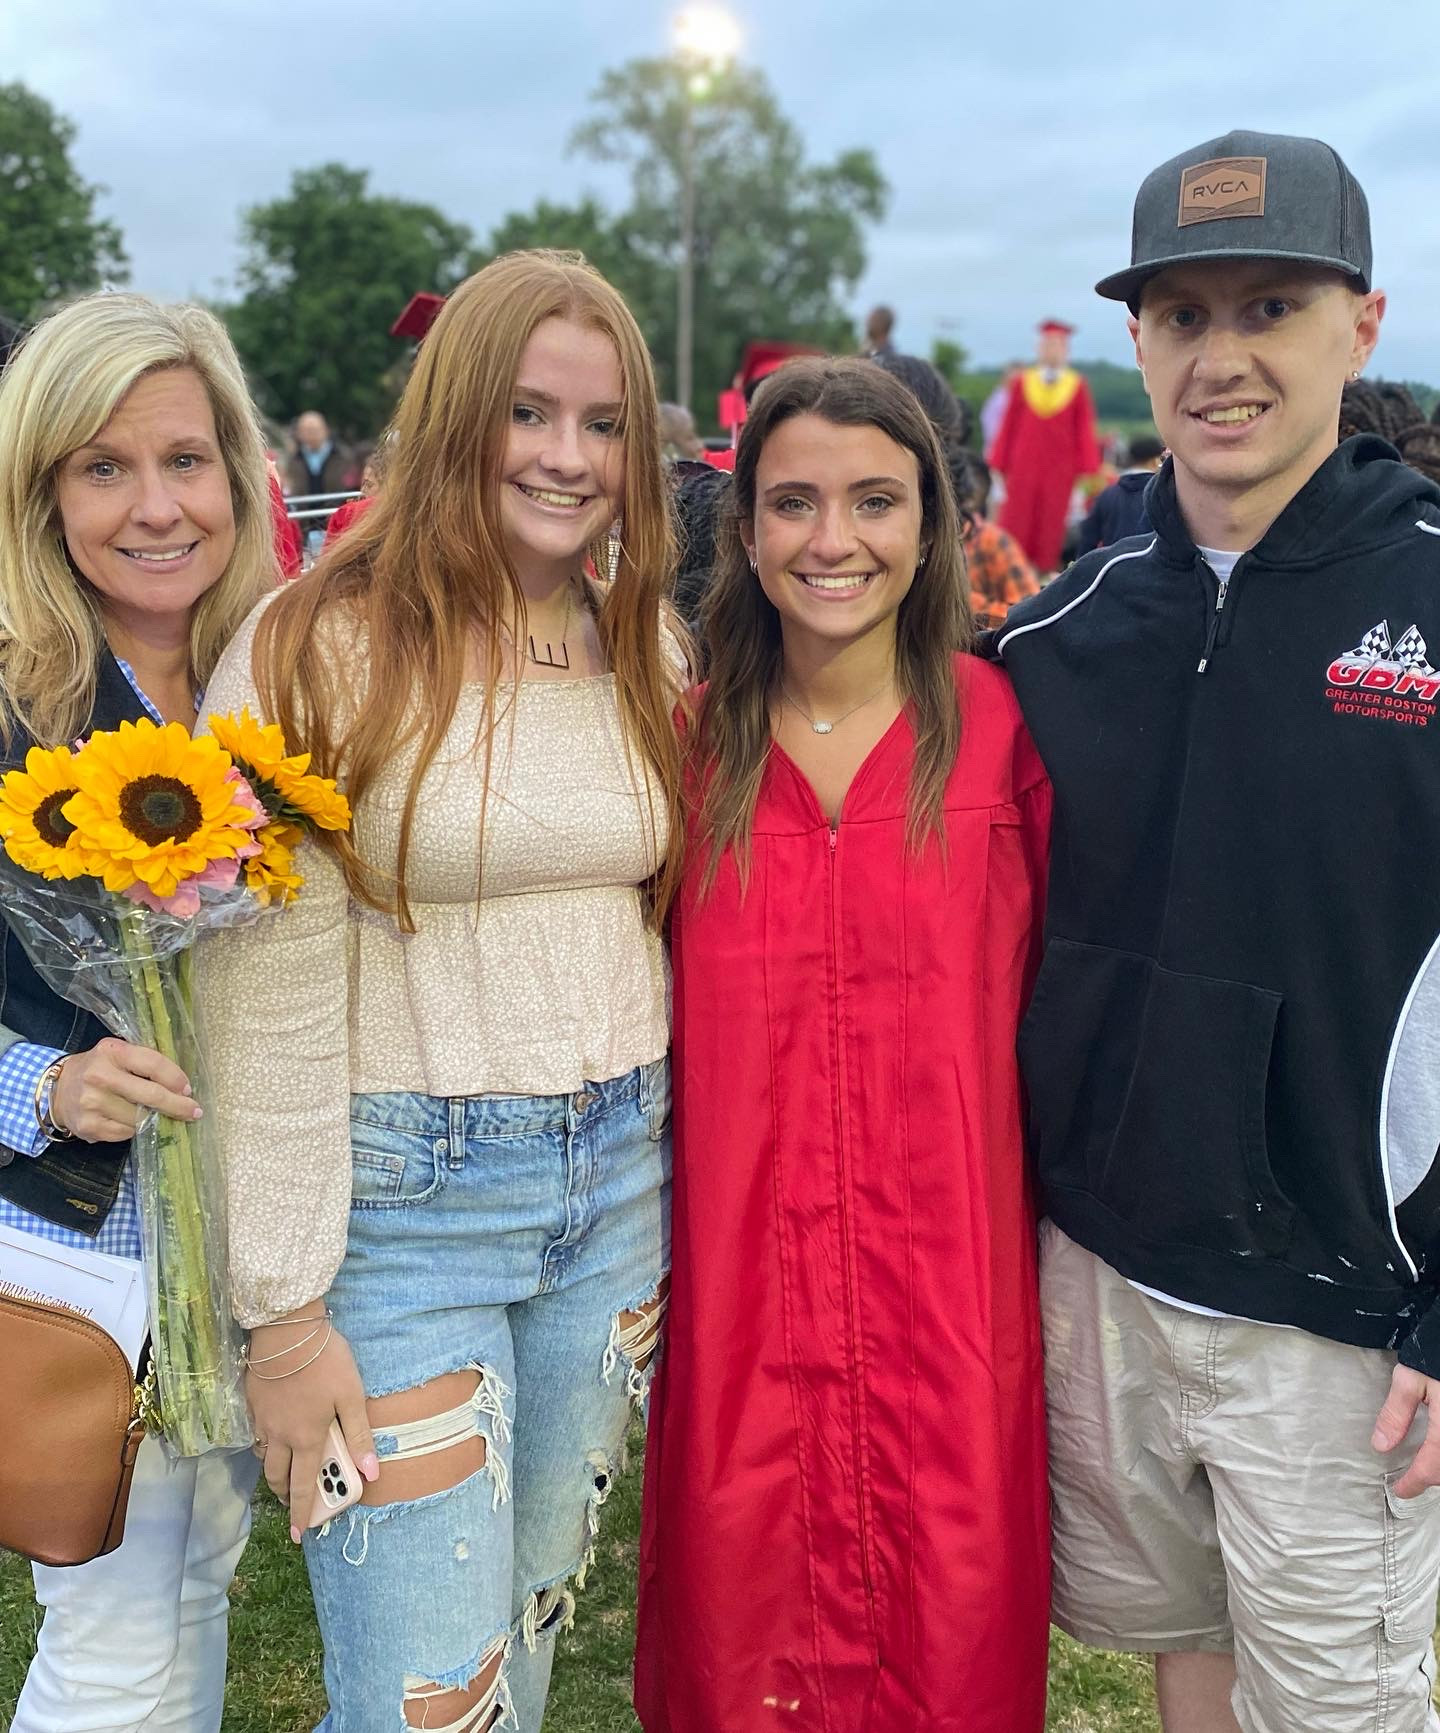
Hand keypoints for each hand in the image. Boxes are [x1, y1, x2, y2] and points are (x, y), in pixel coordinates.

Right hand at [51, 1037, 200, 1142]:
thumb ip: (144, 1062)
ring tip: (160, 1116)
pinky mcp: (88, 1125)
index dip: (175, 1078)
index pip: (153, 1064)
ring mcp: (92, 1102)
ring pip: (140, 1117)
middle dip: (177, 1105)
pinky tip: (133, 1122)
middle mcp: (99, 1076)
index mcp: (111, 1052)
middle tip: (193, 1112)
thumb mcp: (117, 1054)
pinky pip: (126, 1132)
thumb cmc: (99, 1069)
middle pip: (150, 1095)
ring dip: (156, 1119)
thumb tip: (180, 1085)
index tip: (187, 1089)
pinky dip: (136, 1129)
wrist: (58, 1090)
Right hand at [247, 1309, 377, 1541]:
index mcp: (306, 1439)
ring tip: (282, 1475)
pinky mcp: (253, 1403)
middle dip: (285, 1495)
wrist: (286, 1331)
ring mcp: (263, 1420)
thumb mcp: (351, 1395)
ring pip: (264, 1458)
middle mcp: (280, 1436)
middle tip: (292, 1503)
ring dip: (273, 1472)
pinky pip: (257, 1435)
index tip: (299, 1535)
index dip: (302, 1512)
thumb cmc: (324, 1362)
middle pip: (277, 1477)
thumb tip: (371, 1472)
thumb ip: (359, 1434)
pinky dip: (264, 1446)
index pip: (304, 1485)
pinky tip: (272, 1437)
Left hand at [1371, 1363, 1439, 1496]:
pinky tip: (1439, 1446)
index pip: (1431, 1467)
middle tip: (1413, 1478)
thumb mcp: (1411, 1378)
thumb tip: (1381, 1446)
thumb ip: (1397, 1414)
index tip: (1400, 1491)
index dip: (1415, 1483)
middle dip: (1433, 1477)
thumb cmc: (1437, 1351)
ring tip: (1429, 1465)